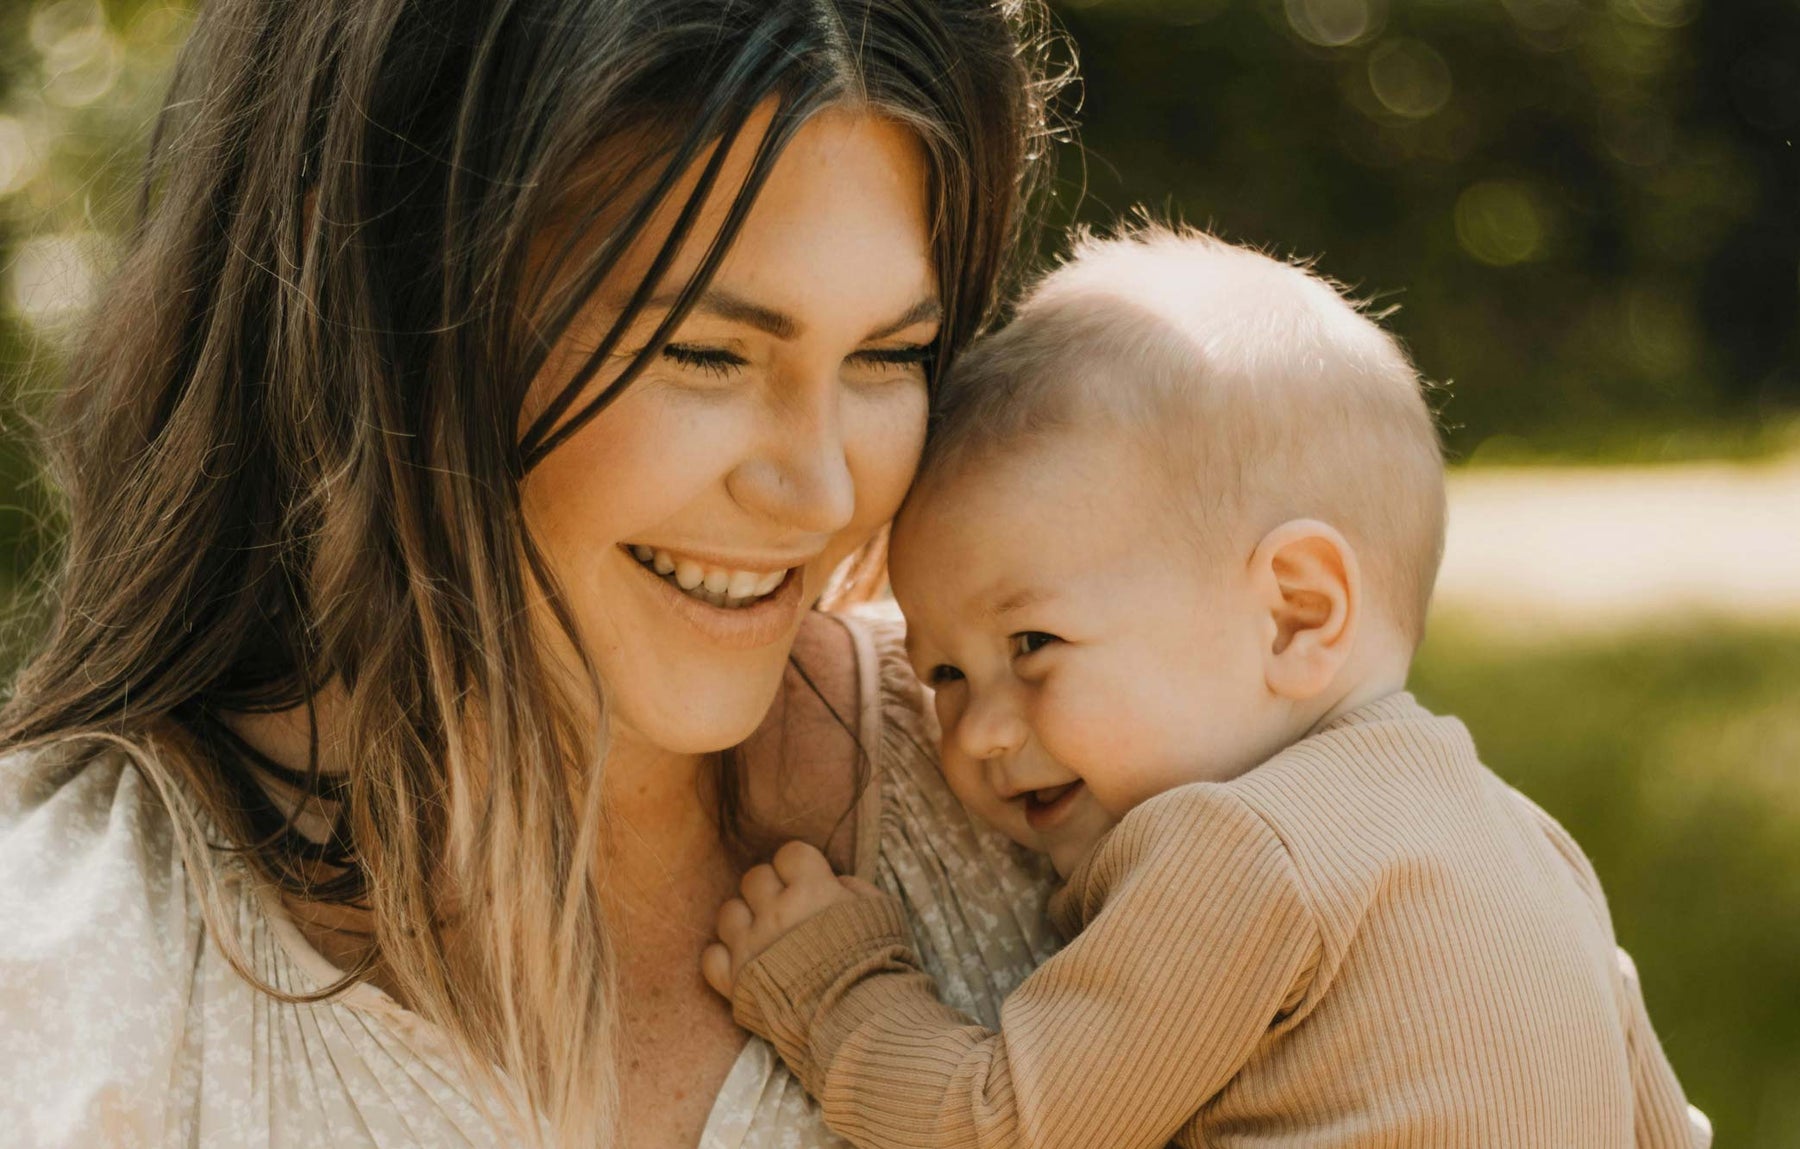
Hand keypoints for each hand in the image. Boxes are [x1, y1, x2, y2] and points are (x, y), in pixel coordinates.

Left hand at [701, 840, 880, 997]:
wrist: (861, 1022)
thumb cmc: (877, 964)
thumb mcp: (883, 913)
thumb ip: (855, 888)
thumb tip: (835, 881)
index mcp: (812, 890)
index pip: (789, 853)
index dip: (799, 866)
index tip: (808, 882)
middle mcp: (776, 913)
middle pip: (754, 878)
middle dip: (770, 889)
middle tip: (787, 909)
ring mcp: (752, 947)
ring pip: (728, 912)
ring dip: (745, 920)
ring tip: (765, 936)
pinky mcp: (737, 982)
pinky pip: (711, 956)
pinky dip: (725, 956)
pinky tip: (745, 961)